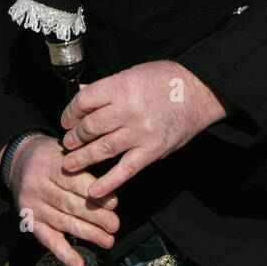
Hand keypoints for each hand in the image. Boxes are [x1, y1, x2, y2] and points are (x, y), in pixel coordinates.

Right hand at [6, 135, 119, 265]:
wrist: (17, 161)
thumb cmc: (49, 156)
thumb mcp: (64, 150)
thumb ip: (82, 164)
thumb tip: (110, 183)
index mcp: (49, 165)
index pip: (74, 182)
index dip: (95, 194)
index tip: (114, 203)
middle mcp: (38, 187)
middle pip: (70, 204)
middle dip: (96, 217)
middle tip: (114, 225)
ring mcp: (33, 206)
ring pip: (63, 223)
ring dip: (87, 234)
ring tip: (107, 240)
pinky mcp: (30, 222)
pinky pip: (48, 240)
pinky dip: (64, 254)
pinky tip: (78, 264)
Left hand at [60, 60, 229, 196]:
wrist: (199, 91)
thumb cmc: (166, 80)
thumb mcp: (133, 74)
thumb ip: (109, 90)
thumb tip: (84, 101)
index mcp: (121, 87)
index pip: (84, 101)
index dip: (70, 112)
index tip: (67, 120)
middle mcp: (128, 110)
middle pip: (90, 126)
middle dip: (74, 137)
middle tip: (68, 143)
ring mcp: (140, 132)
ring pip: (102, 149)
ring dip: (82, 158)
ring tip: (71, 163)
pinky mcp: (152, 150)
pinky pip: (126, 169)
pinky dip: (108, 182)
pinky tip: (95, 190)